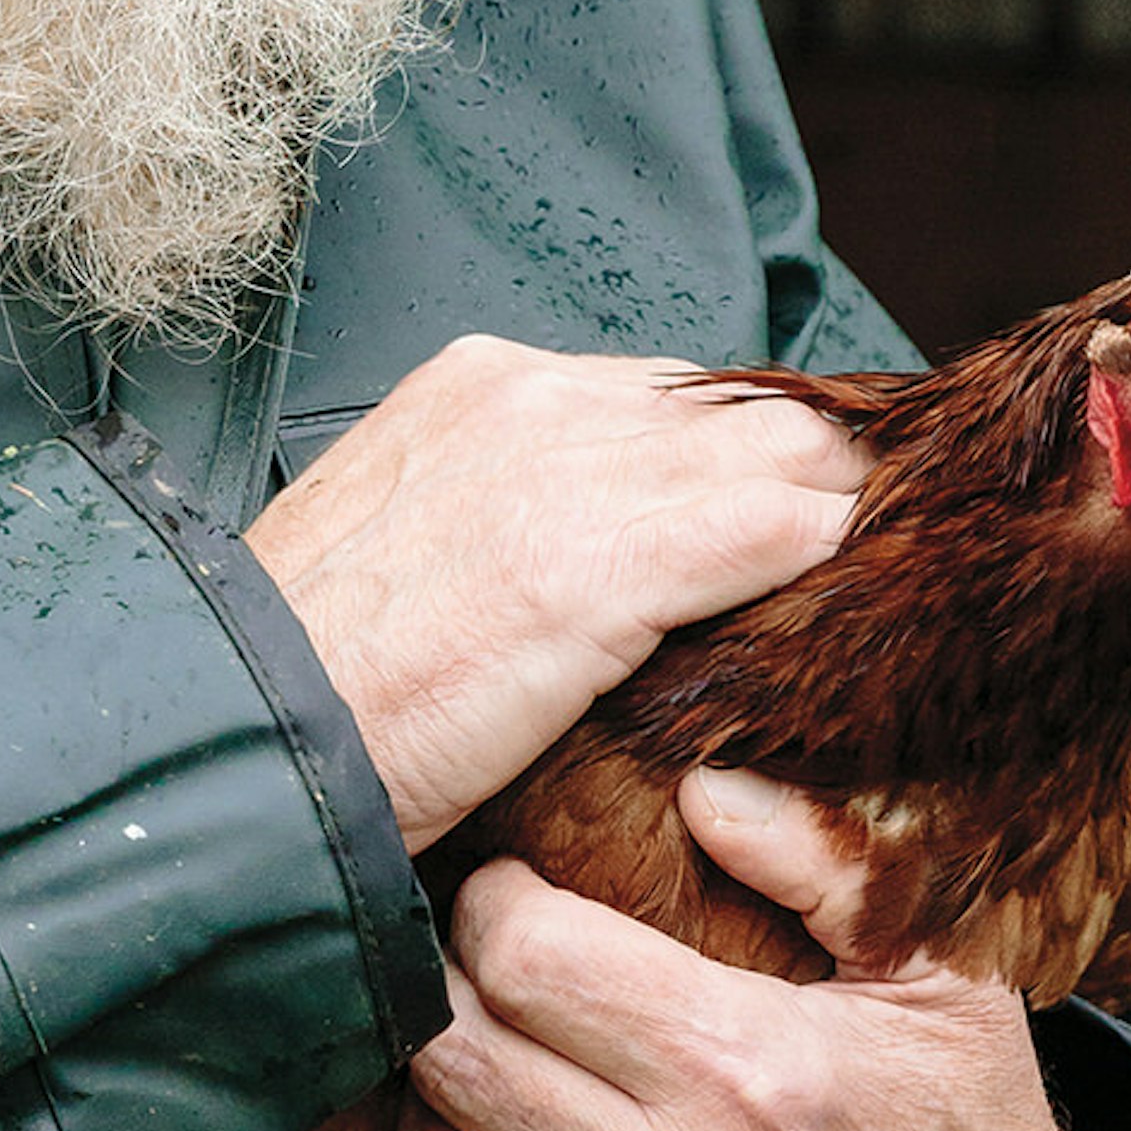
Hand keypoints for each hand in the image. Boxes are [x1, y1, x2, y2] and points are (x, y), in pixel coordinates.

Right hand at [244, 340, 862, 853]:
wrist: (246, 742)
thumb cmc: (317, 684)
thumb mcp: (409, 554)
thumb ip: (515, 519)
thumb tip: (623, 560)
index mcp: (479, 387)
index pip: (676, 400)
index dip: (744, 468)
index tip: (786, 531)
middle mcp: (535, 400)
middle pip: (748, 417)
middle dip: (814, 487)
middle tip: (873, 573)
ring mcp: (574, 472)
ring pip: (785, 463)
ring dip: (840, 530)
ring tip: (884, 604)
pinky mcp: (608, 564)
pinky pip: (781, 532)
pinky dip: (831, 569)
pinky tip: (858, 620)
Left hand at [399, 770, 1130, 1130]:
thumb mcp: (946, 978)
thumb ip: (826, 864)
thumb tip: (703, 786)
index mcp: (750, 1071)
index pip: (521, 957)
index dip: (494, 905)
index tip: (519, 897)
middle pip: (453, 1057)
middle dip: (452, 993)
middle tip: (493, 979)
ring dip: (451, 1114)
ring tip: (505, 1079)